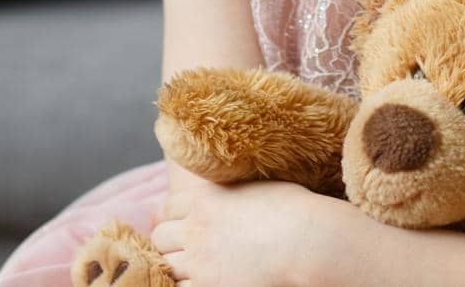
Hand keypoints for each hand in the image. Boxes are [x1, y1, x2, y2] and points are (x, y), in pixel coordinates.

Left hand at [150, 177, 317, 286]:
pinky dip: (186, 285)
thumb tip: (228, 195)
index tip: (175, 224)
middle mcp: (195, 227)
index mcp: (204, 198)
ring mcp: (199, 260)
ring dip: (175, 267)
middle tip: (181, 250)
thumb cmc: (292, 210)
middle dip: (168, 243)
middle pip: (160, 237)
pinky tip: (202, 283)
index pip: (166, 208)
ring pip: (166, 265)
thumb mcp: (252, 187)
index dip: (168, 217)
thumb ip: (228, 192)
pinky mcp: (209, 286)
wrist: (305, 240)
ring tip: (192, 270)